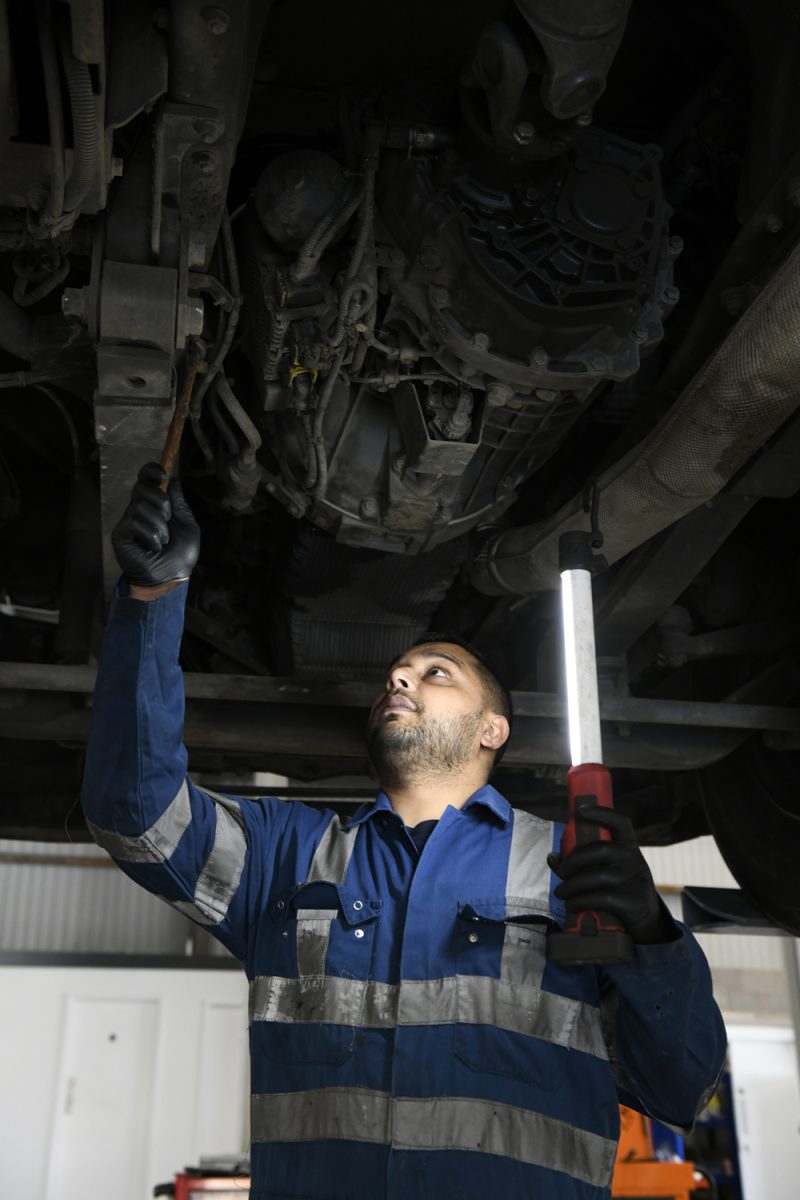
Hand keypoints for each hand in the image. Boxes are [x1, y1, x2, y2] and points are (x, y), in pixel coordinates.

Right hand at [111, 462, 200, 587]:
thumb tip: (174, 480)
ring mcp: (128, 522)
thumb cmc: (180, 555)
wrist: (172, 578)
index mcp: (154, 505)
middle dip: (160, 500)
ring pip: (140, 506)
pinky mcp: (121, 534)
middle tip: (169, 518)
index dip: (151, 471)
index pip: (145, 479)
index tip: (163, 474)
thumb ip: (179, 503)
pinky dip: (150, 535)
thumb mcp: (187, 524)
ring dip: (159, 524)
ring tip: (163, 540)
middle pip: (141, 487)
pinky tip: (154, 547)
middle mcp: (138, 510)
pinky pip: (134, 522)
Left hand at [547, 805, 678, 944]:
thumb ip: (582, 863)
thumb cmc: (620, 891)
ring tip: (562, 893)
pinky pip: (601, 898)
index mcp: (628, 847)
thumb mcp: (608, 872)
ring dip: (572, 886)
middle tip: (561, 872)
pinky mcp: (632, 901)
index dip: (601, 813)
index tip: (580, 810)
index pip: (619, 822)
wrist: (647, 922)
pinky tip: (573, 905)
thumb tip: (553, 857)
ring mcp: (635, 880)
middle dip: (573, 860)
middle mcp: (634, 859)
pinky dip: (581, 902)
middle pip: (600, 850)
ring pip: (596, 877)